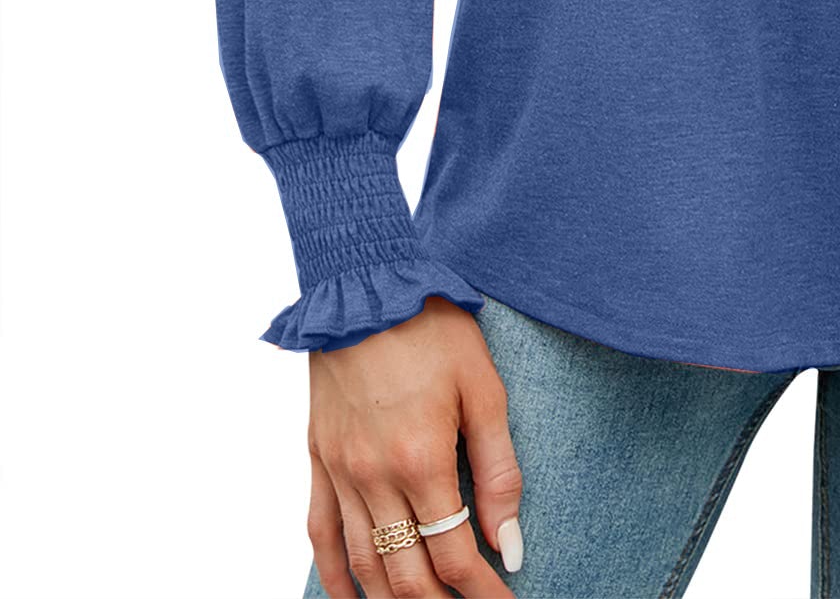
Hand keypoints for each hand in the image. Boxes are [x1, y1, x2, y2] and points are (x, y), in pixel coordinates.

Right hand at [306, 297, 523, 598]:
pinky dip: (335, 576)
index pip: (455, 555)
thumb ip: (499, 471)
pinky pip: (319, 535)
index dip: (484, 592)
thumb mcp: (484, 389)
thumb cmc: (432, 328)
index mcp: (422, 459)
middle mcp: (374, 476)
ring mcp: (340, 471)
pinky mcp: (317, 457)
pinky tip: (352, 597)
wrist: (367, 283)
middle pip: (407, 574)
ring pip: (363, 565)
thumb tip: (510, 542)